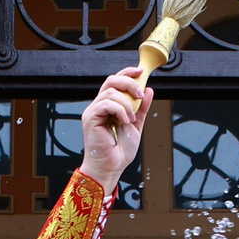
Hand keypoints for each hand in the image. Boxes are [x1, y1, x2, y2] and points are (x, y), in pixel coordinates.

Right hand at [79, 67, 153, 191]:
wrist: (112, 167)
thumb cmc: (120, 151)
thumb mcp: (136, 125)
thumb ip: (141, 108)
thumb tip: (148, 90)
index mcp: (108, 106)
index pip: (115, 81)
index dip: (127, 72)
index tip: (141, 72)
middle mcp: (99, 105)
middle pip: (111, 80)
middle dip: (128, 82)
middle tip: (140, 94)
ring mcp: (93, 111)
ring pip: (111, 92)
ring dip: (126, 103)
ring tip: (131, 119)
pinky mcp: (90, 117)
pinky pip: (106, 103)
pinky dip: (120, 110)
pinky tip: (125, 121)